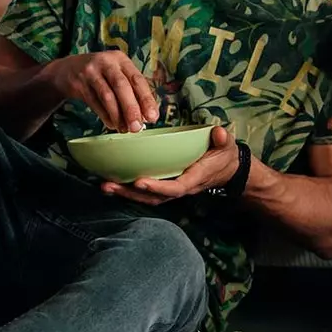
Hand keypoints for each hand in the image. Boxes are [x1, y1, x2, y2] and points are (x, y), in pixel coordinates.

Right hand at [42, 51, 159, 132]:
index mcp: (121, 59)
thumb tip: (145, 116)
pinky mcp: (78, 83)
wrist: (67, 70)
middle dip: (131, 108)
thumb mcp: (116, 75)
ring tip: (125, 129)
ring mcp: (91, 72)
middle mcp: (106, 63)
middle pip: (122, 86)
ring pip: (106, 96)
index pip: (138, 80)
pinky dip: (105, 115)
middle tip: (137, 127)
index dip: (146, 99)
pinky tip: (112, 124)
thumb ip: (131, 92)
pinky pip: (94, 102)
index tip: (153, 116)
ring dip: (117, 115)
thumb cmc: (101, 75)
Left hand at [103, 126, 240, 205]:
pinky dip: (129, 190)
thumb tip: (218, 133)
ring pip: (147, 197)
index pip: (175, 187)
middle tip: (108, 185)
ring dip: (125, 193)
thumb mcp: (227, 146)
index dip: (157, 187)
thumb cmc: (223, 156)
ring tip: (105, 186)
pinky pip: (147, 193)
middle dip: (131, 193)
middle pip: (154, 197)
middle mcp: (181, 188)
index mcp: (195, 178)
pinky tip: (113, 183)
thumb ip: (222, 140)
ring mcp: (172, 189)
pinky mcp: (166, 186)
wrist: (226, 169)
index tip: (139, 182)